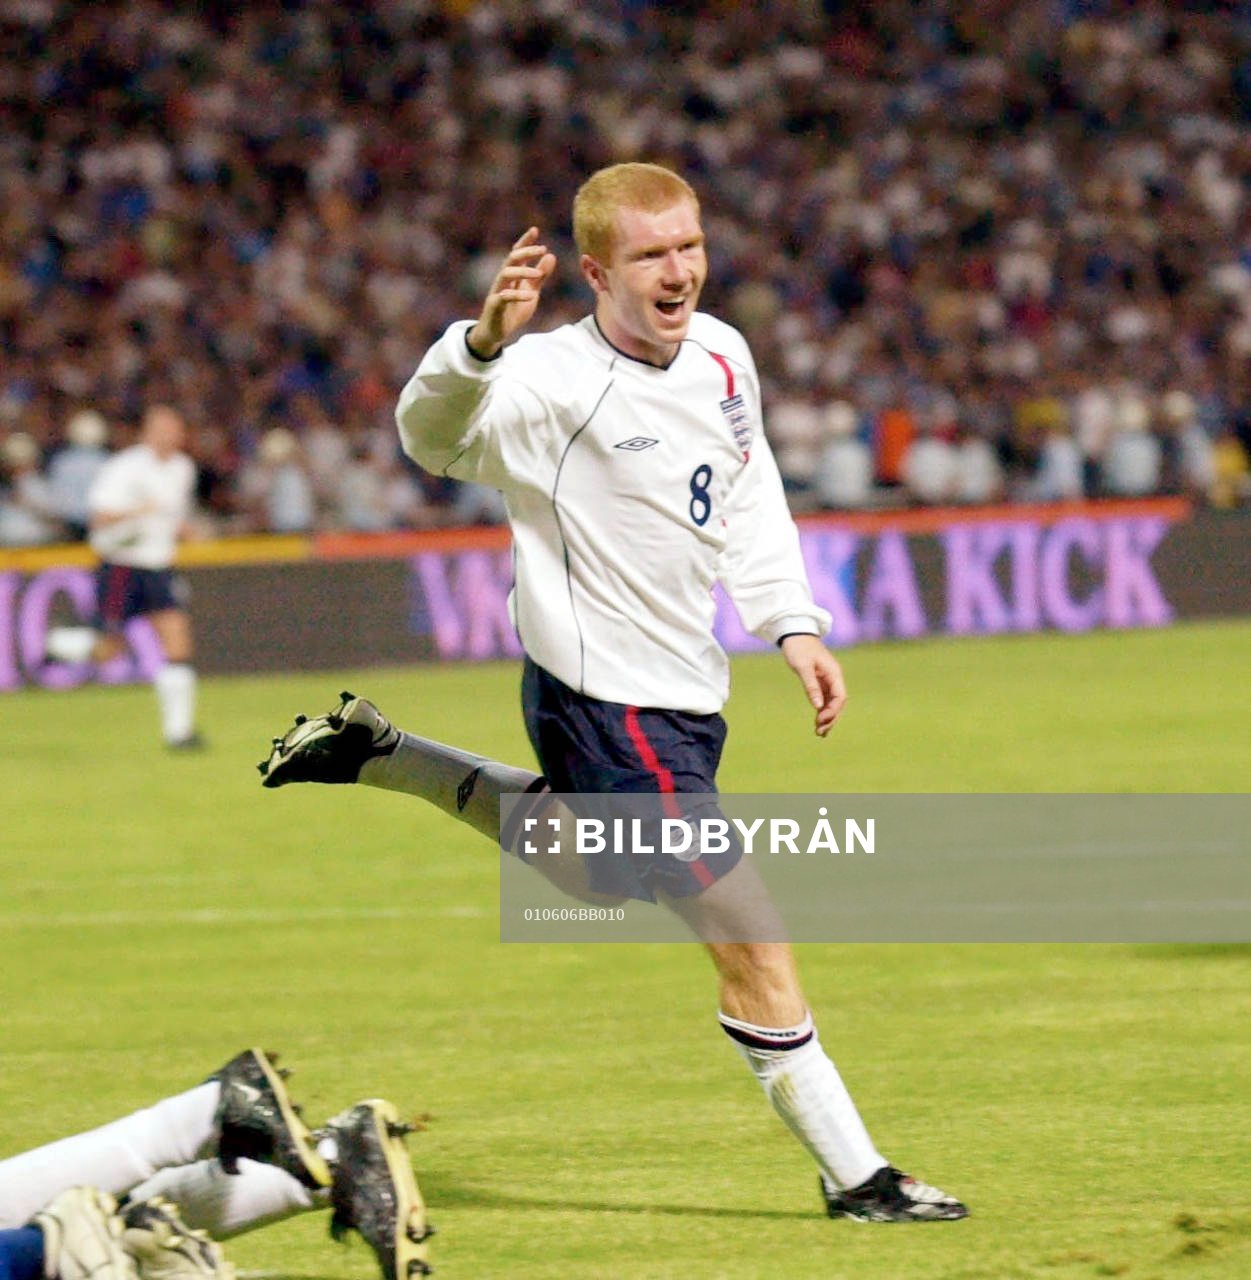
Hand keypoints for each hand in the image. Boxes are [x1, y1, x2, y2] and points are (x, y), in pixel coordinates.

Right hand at [467, 227, 556, 358]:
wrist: (496, 333)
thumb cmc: (513, 311)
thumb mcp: (531, 292)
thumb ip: (540, 276)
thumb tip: (551, 255)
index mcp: (512, 275)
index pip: (517, 253)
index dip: (525, 241)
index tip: (535, 230)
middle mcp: (503, 280)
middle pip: (511, 258)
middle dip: (526, 251)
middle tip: (542, 248)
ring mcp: (497, 291)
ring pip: (505, 273)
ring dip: (523, 271)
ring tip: (538, 274)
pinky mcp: (494, 306)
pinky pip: (503, 297)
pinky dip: (517, 295)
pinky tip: (530, 296)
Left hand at [780, 634, 846, 737]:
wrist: (794, 633)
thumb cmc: (798, 648)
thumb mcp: (803, 667)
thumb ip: (811, 686)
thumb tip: (817, 707)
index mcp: (834, 673)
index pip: (840, 697)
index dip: (832, 711)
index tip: (820, 720)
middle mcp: (834, 678)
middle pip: (838, 703)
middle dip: (830, 718)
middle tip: (819, 732)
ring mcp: (828, 680)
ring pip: (831, 703)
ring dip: (827, 717)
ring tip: (819, 732)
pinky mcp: (820, 681)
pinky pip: (824, 699)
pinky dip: (822, 710)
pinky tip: (818, 721)